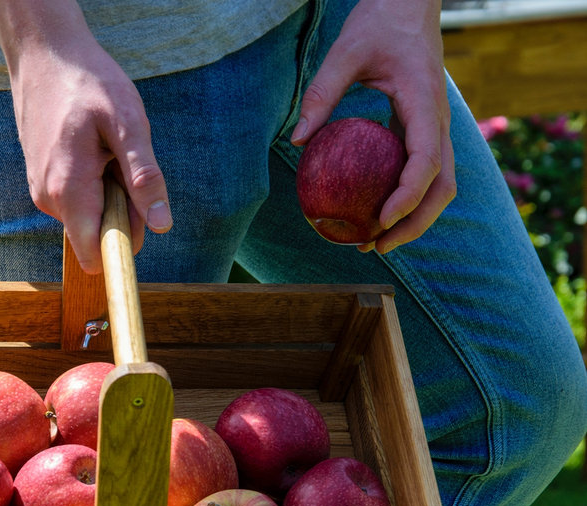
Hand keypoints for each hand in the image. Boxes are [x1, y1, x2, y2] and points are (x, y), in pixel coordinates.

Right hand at [0, 1, 171, 273]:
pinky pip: (77, 201)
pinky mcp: (42, 184)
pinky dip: (93, 183)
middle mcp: (49, 200)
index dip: (122, 246)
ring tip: (104, 149)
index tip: (137, 213)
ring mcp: (42, 193)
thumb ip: (144, 177)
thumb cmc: (88, 83)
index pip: (94, 255)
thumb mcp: (128, 124)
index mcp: (69, 191)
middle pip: (97, 235)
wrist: (44, 55)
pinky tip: (91, 148)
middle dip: (120, 211)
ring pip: (89, 217)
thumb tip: (162, 224)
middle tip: (121, 162)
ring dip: (107, 193)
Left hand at [291, 0, 455, 252]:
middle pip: (442, 188)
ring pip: (439, 187)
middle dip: (414, 224)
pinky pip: (423, 175)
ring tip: (375, 242)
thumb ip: (321, 94)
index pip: (427, 162)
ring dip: (413, 219)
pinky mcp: (425, 132)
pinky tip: (373, 214)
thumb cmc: (379, 22)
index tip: (380, 221)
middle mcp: (439, 123)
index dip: (407, 197)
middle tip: (375, 247)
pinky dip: (405, 201)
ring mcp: (436, 129)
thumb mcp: (345, 52)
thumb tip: (297, 140)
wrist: (409, 4)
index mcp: (426, 103)